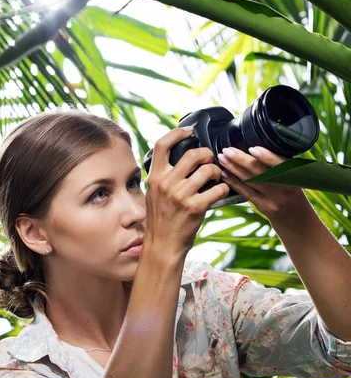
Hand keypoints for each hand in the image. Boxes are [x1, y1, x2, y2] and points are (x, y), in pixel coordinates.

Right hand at [145, 128, 229, 258]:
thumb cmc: (161, 222)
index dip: (177, 133)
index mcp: (155, 178)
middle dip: (207, 154)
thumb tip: (180, 161)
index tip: (189, 131)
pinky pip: (218, 189)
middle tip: (210, 160)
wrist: (162, 246)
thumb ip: (164, 177)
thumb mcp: (154, 195)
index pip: (162, 145)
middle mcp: (166, 183)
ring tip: (217, 179)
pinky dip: (223, 190)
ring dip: (217, 173)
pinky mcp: (195, 207)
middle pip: (193, 154)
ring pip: (209, 170)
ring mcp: (181, 195)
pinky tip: (220, 193)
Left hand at [217, 146, 308, 222]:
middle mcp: (285, 188)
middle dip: (242, 160)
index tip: (253, 148)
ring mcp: (274, 199)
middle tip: (228, 150)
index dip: (267, 157)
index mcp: (295, 175)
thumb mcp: (295, 173)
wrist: (296, 216)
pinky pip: (246, 193)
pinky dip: (234, 182)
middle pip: (261, 172)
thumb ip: (281, 161)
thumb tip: (259, 144)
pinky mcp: (264, 207)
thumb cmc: (292, 188)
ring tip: (222, 159)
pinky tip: (225, 174)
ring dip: (234, 169)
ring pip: (251, 181)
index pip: (280, 164)